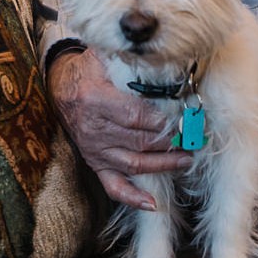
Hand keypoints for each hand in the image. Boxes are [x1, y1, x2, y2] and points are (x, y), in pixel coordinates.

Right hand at [47, 48, 190, 209]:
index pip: (136, 116)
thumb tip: (160, 52)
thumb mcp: (104, 55)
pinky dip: (132, 197)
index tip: (186, 120)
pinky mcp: (95, 163)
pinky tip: (153, 204)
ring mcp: (95, 150)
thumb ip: (129, 56)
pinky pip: (113, 185)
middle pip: (139, 141)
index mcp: (96, 100)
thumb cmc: (89, 69)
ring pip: (133, 164)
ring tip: (187, 160)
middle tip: (197, 139)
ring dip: (163, 165)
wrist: (60, 86)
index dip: (162, 121)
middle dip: (171, 142)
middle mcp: (95, 129)